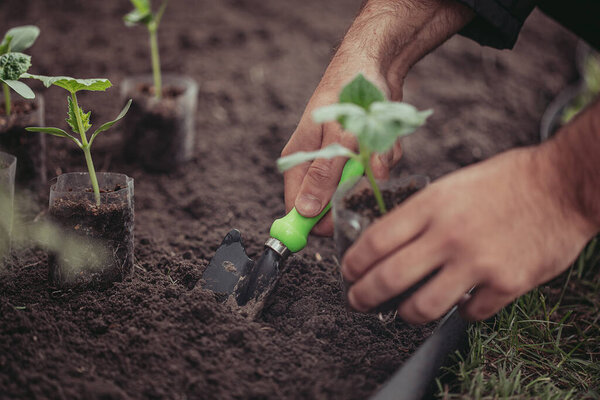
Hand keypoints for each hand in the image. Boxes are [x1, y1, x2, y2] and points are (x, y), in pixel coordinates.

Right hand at [281, 62, 400, 235]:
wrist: (374, 65)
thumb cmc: (346, 94)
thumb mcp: (336, 136)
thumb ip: (323, 175)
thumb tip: (306, 212)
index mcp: (299, 163)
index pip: (299, 209)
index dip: (318, 221)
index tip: (341, 219)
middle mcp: (318, 166)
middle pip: (334, 202)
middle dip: (356, 186)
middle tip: (366, 164)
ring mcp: (342, 161)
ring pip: (362, 186)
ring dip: (374, 167)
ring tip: (374, 140)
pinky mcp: (362, 155)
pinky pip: (377, 171)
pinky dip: (385, 155)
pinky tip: (382, 135)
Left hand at [341, 147, 596, 322]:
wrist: (561, 185)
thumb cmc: (505, 181)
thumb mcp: (451, 186)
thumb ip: (419, 213)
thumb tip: (387, 240)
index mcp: (431, 205)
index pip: (375, 241)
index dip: (354, 263)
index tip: (348, 273)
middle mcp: (448, 235)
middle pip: (388, 278)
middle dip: (363, 296)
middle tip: (357, 301)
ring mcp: (476, 262)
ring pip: (423, 307)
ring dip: (406, 314)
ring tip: (403, 312)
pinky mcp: (506, 284)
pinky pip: (469, 314)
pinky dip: (459, 313)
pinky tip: (459, 303)